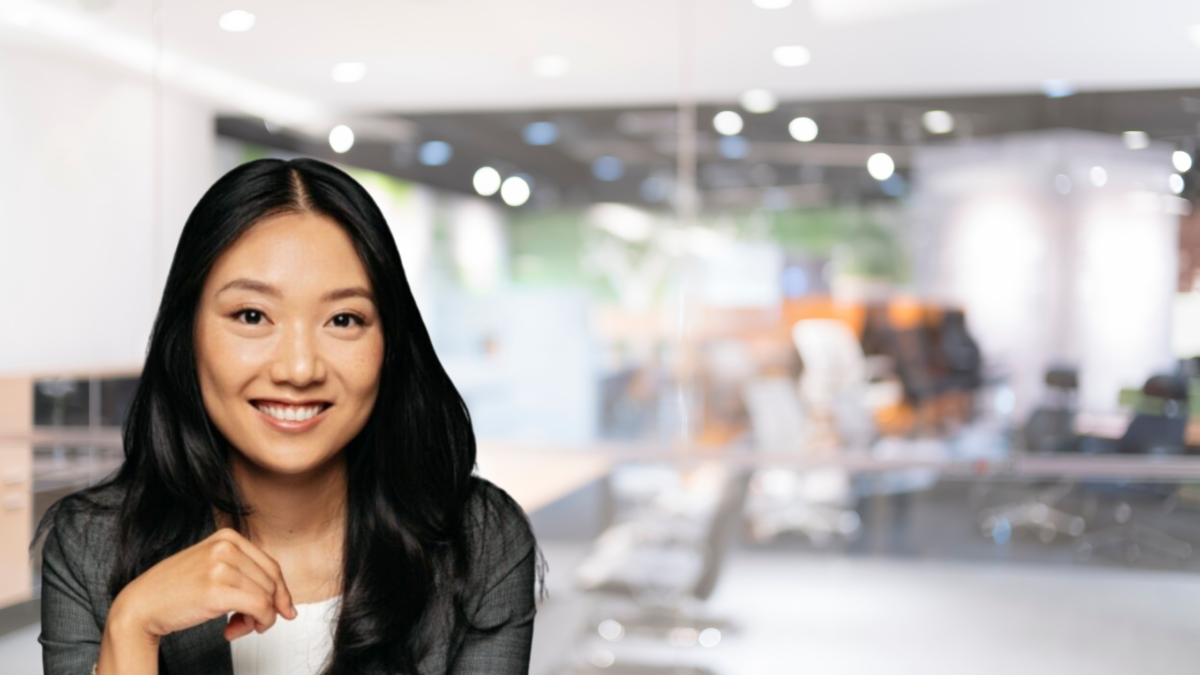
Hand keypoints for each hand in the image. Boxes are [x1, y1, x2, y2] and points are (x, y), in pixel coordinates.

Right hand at [107, 528, 296, 643]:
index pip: (271, 566)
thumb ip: (245, 576)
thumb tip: (284, 603)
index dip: (281, 592)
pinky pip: (259, 608)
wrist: (140, 605)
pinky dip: (256, 623)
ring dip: (257, 620)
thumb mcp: (213, 569)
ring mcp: (221, 566)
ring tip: (236, 628)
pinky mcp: (217, 589)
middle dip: (266, 608)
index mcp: (227, 537)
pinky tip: (233, 630)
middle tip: (249, 624)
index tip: (283, 610)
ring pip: (267, 597)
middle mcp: (226, 547)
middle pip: (271, 582)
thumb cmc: (175, 591)